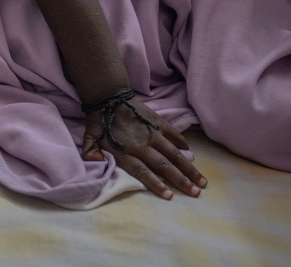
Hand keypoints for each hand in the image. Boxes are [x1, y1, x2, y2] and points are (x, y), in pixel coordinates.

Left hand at [82, 100, 206, 199]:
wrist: (108, 96)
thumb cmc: (98, 122)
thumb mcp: (89, 140)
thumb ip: (91, 155)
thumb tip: (91, 168)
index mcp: (124, 151)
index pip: (142, 171)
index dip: (155, 183)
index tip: (170, 196)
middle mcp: (141, 144)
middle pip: (163, 165)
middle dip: (180, 180)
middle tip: (196, 192)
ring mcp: (151, 132)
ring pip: (173, 152)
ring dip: (188, 167)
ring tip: (201, 180)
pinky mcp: (157, 121)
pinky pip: (173, 134)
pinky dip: (182, 143)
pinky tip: (190, 153)